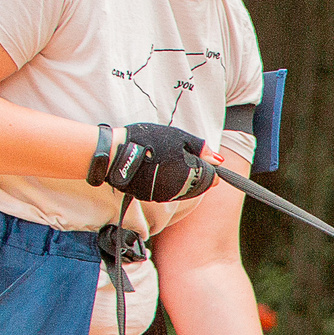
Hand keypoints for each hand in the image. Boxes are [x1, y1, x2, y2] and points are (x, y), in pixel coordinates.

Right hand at [93, 121, 215, 201]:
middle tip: (177, 154)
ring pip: (182, 188)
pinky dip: (165, 180)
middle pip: (198, 185)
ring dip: (179, 176)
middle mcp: (181, 191)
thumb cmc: (148, 141)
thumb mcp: (179, 137)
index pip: (212, 178)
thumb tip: (218, 160)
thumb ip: (202, 149)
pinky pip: (166, 190)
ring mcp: (165, 196)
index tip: (198, 156)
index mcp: (192, 176)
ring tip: (163, 158)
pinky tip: (154, 167)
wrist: (115, 153)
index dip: (207, 166)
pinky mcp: (152, 197)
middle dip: (194, 171)